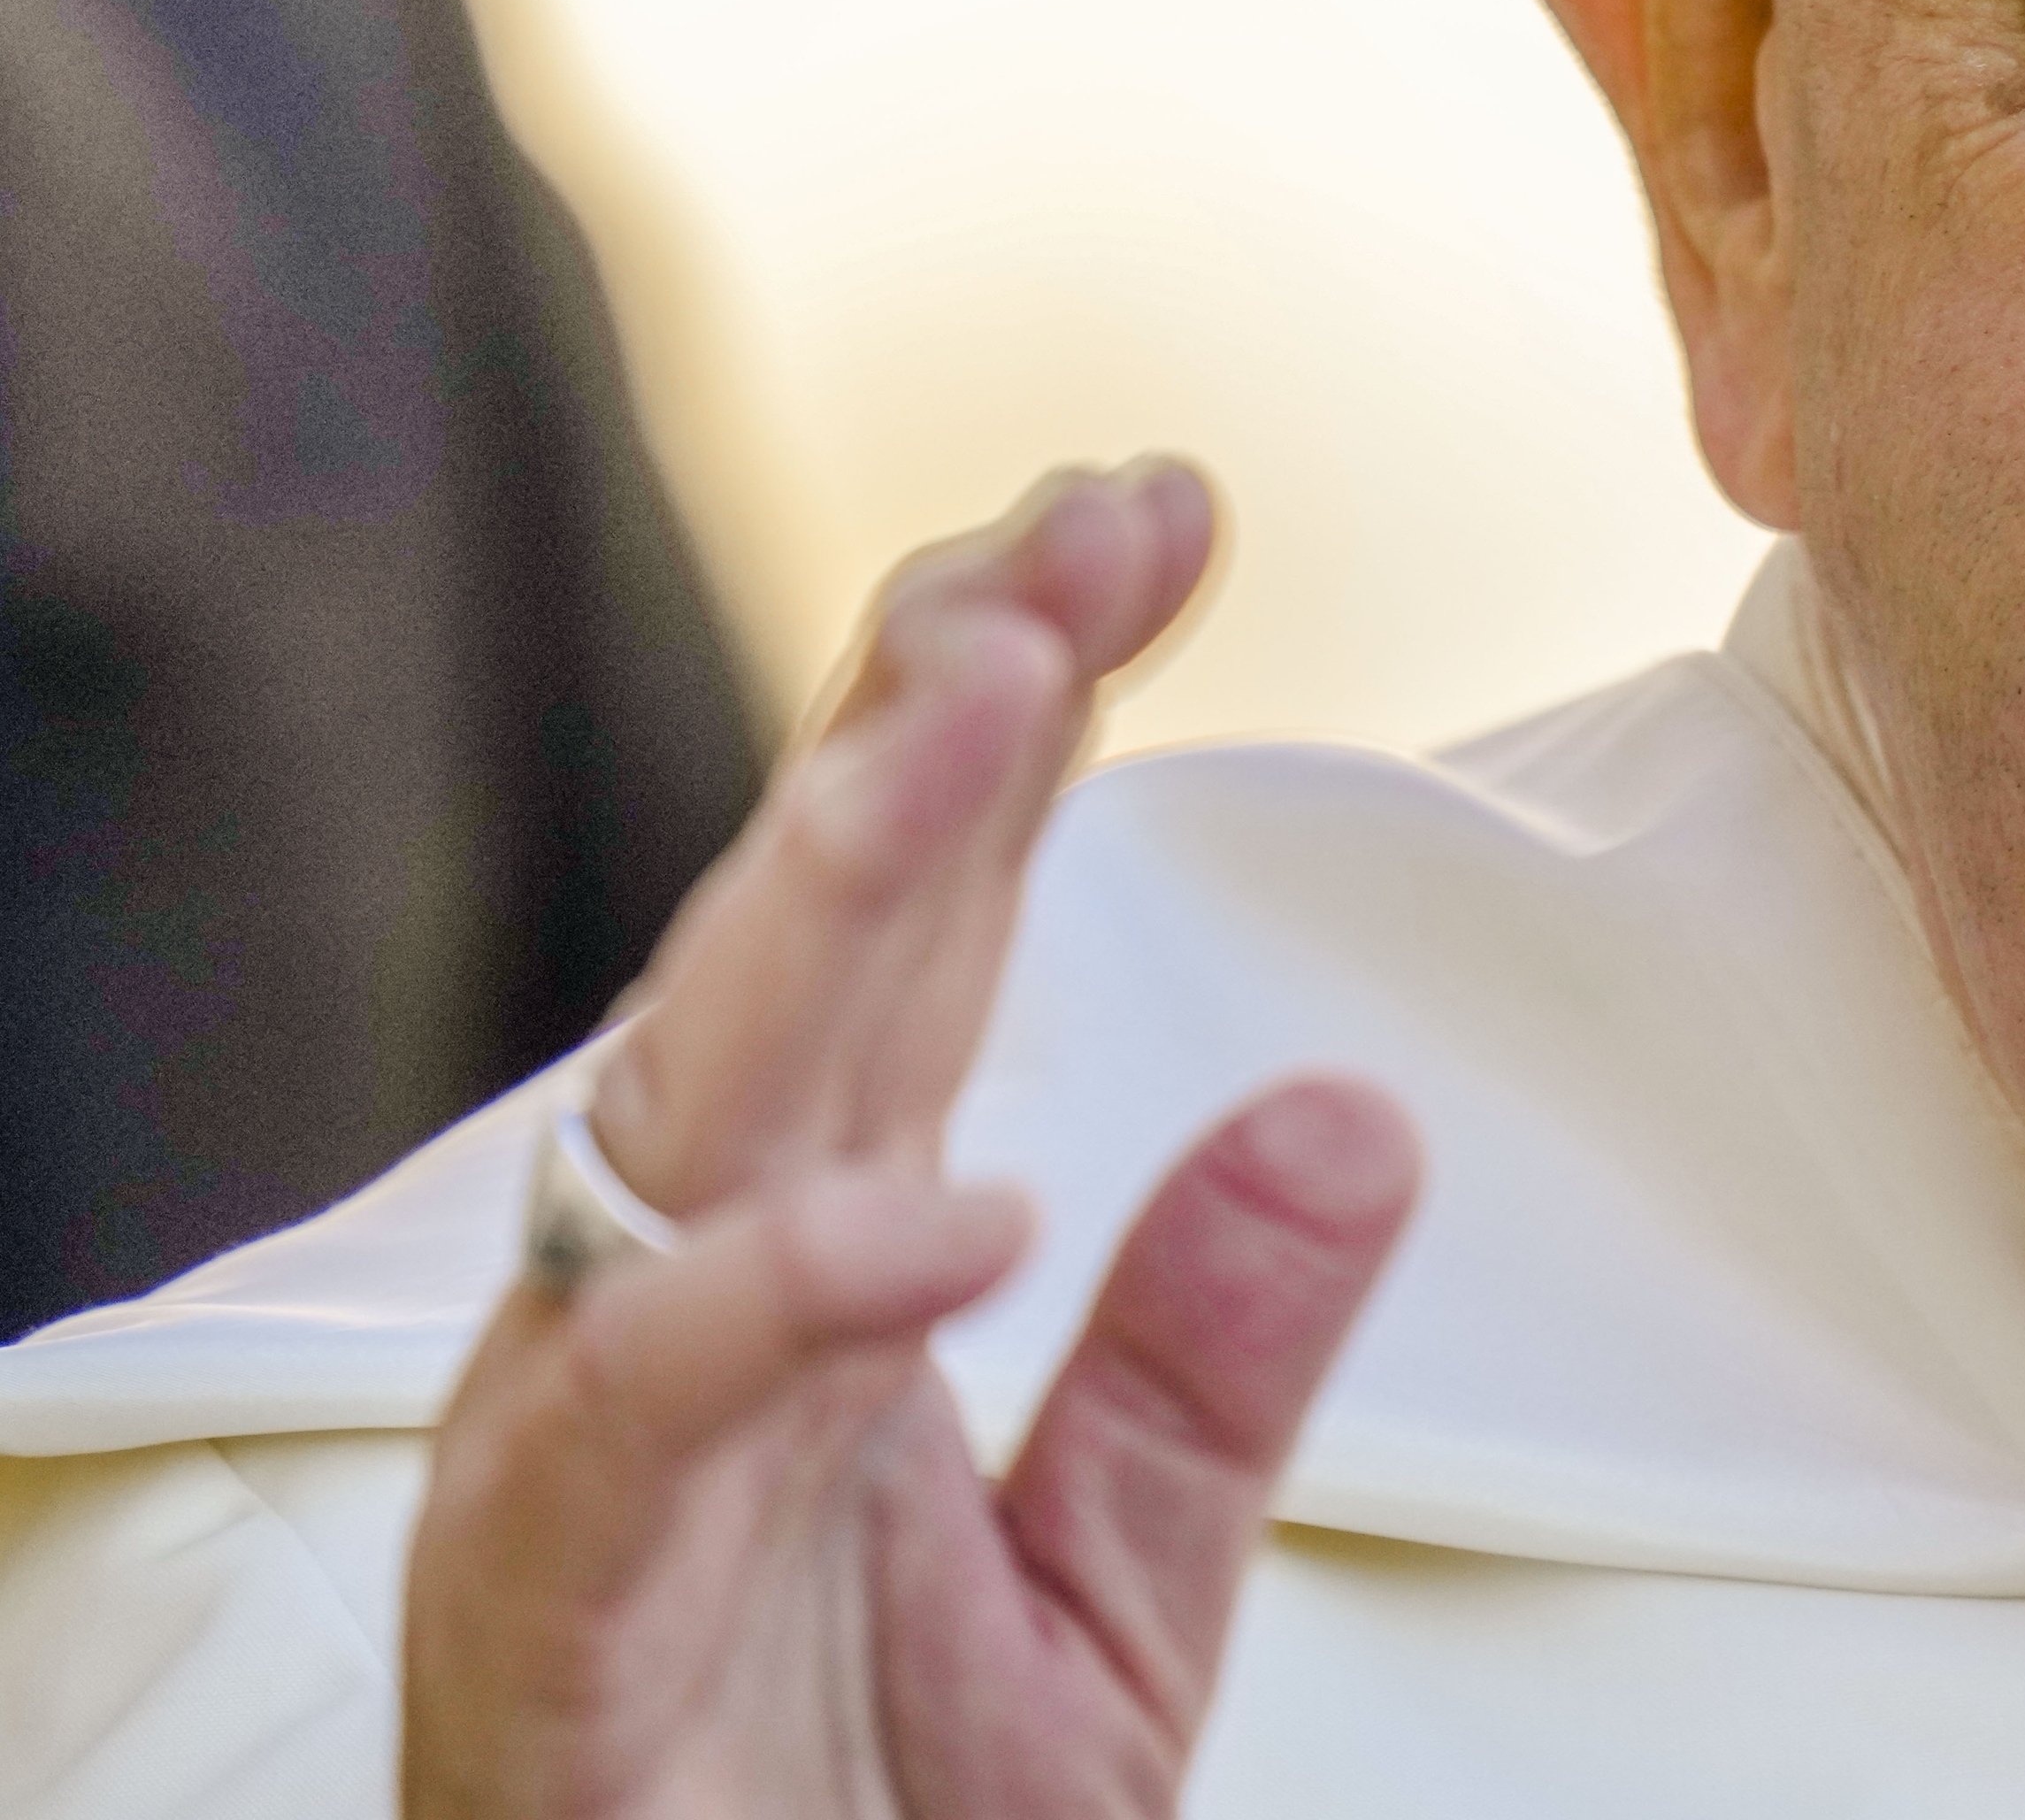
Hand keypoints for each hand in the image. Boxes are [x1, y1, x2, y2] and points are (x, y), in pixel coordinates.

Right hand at [401, 463, 1422, 1816]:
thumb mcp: (1113, 1602)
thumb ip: (1212, 1364)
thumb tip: (1359, 1113)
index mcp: (814, 1265)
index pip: (914, 920)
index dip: (1015, 699)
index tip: (1161, 517)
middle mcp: (681, 1302)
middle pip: (802, 942)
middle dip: (928, 707)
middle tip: (1074, 532)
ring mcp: (592, 1445)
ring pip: (696, 1100)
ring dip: (835, 882)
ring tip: (984, 699)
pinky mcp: (549, 1623)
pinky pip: (639, 1417)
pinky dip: (786, 1294)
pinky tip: (955, 1202)